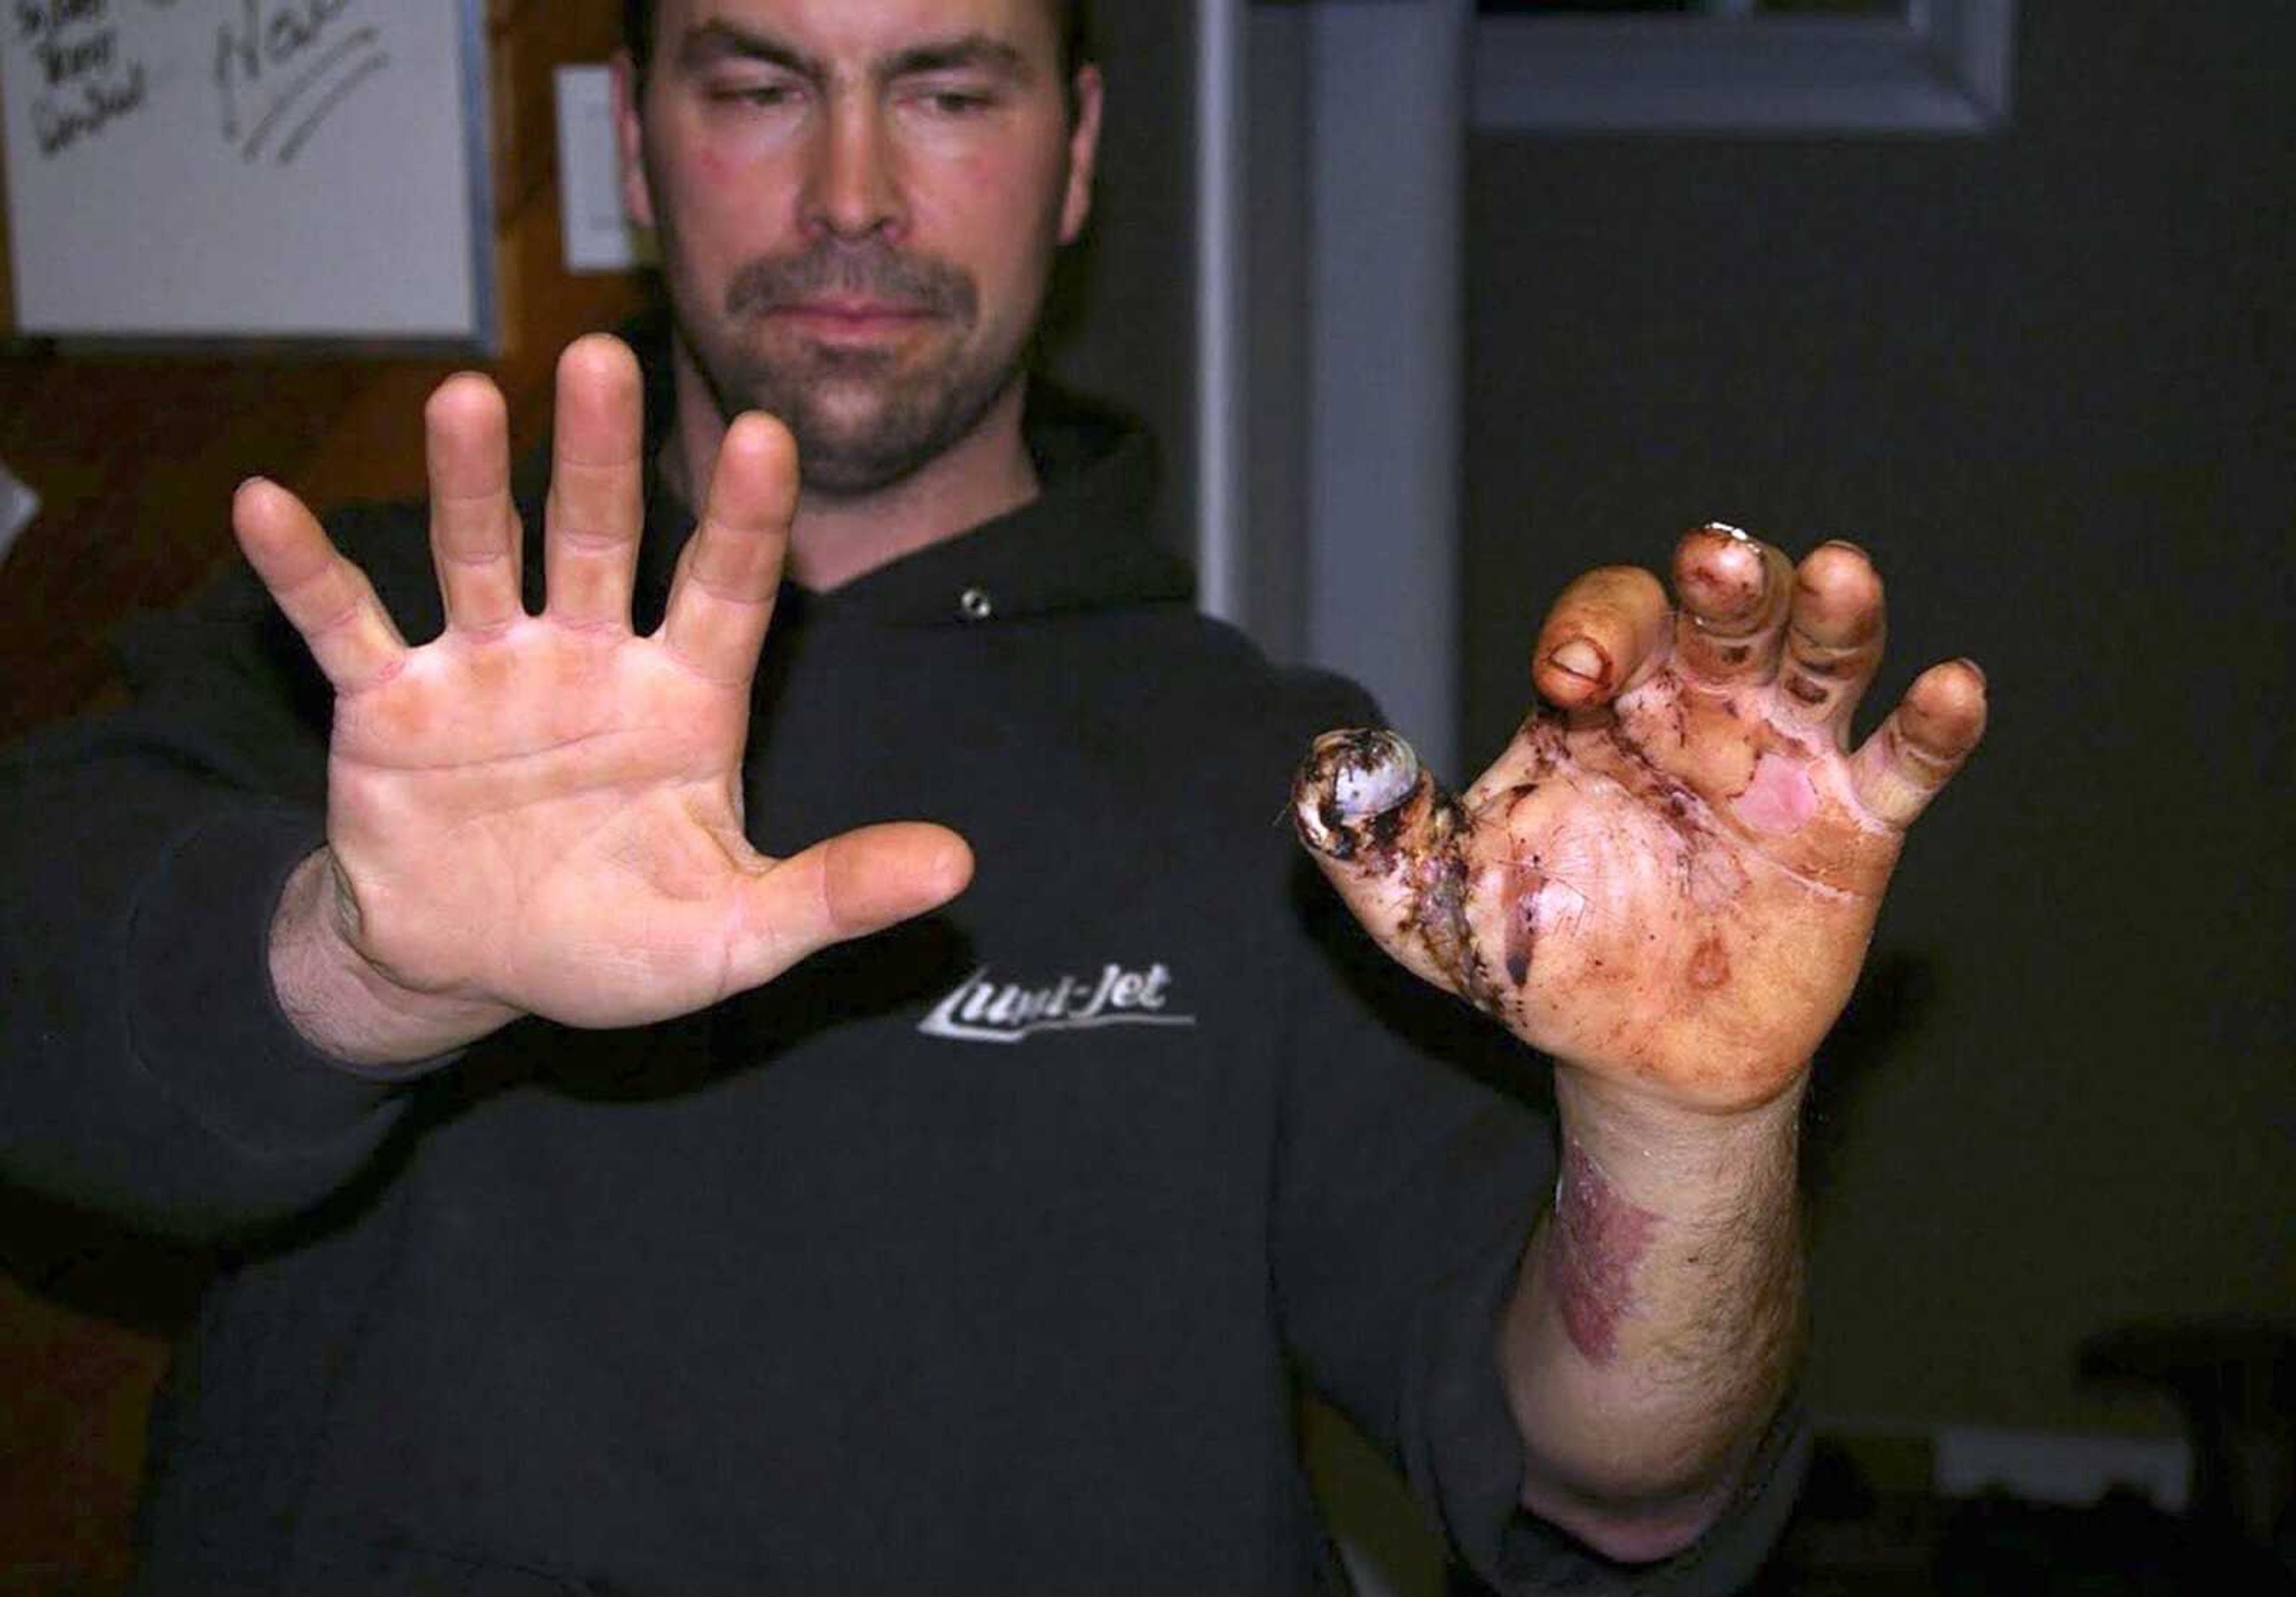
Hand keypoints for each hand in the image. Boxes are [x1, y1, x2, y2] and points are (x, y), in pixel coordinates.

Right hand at [238, 335, 972, 1064]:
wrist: (473, 965)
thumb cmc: (615, 938)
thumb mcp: (735, 934)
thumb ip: (835, 893)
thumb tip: (959, 867)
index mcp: (685, 697)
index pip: (727, 589)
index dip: (744, 519)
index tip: (769, 435)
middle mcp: (588, 657)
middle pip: (599, 537)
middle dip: (599, 454)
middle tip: (605, 356)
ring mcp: (485, 669)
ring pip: (480, 555)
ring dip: (468, 483)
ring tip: (464, 397)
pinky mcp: (387, 702)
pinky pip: (344, 625)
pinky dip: (304, 572)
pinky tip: (265, 505)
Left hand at [1292, 525, 1984, 1114]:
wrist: (1630, 1059)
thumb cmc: (1538, 960)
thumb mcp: (1431, 913)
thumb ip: (1368, 843)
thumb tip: (1322, 766)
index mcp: (1605, 705)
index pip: (1608, 619)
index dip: (1595, 624)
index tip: (1573, 672)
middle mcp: (1701, 708)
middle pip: (1726, 608)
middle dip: (1723, 576)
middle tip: (1713, 562)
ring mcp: (1785, 759)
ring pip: (1823, 656)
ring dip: (1832, 611)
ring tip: (1837, 575)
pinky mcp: (1855, 828)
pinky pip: (1906, 764)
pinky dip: (1936, 724)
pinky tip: (1950, 687)